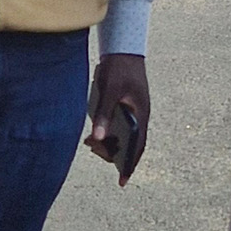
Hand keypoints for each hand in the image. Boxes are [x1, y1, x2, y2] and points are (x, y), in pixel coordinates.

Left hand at [83, 53, 150, 185]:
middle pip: (129, 144)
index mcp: (141, 114)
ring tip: (90, 143)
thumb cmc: (119, 69)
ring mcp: (134, 112)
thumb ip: (104, 115)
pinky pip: (118, 128)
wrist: (124, 49)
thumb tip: (97, 137)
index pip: (138, 146)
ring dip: (108, 143)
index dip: (130, 164)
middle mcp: (139, 116)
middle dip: (112, 152)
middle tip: (93, 149)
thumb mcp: (109, 91)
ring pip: (122, 137)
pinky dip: (107, 134)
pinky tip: (92, 135)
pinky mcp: (126, 108)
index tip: (122, 181)